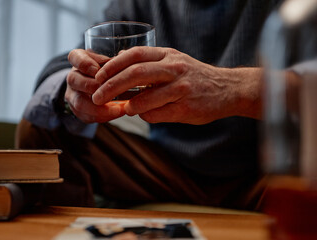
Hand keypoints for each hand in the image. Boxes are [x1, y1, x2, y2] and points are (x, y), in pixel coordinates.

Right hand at [65, 49, 125, 122]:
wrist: (100, 86)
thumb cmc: (107, 70)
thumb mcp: (109, 61)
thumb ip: (114, 61)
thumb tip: (123, 59)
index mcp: (78, 60)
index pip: (74, 58)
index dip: (84, 64)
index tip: (97, 70)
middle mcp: (72, 77)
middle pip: (74, 80)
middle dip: (94, 87)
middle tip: (112, 91)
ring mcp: (72, 95)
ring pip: (79, 102)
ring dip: (100, 108)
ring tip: (119, 109)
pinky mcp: (78, 110)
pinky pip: (87, 116)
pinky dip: (104, 116)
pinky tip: (118, 113)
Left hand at [93, 46, 262, 124]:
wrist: (228, 89)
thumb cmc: (195, 77)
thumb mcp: (174, 62)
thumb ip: (150, 64)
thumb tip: (119, 66)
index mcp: (168, 55)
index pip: (134, 55)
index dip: (112, 65)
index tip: (99, 76)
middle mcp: (175, 68)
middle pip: (135, 73)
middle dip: (111, 86)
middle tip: (98, 96)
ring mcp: (181, 88)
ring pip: (145, 97)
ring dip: (129, 105)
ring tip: (124, 108)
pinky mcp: (186, 107)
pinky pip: (157, 114)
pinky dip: (145, 115)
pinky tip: (146, 114)